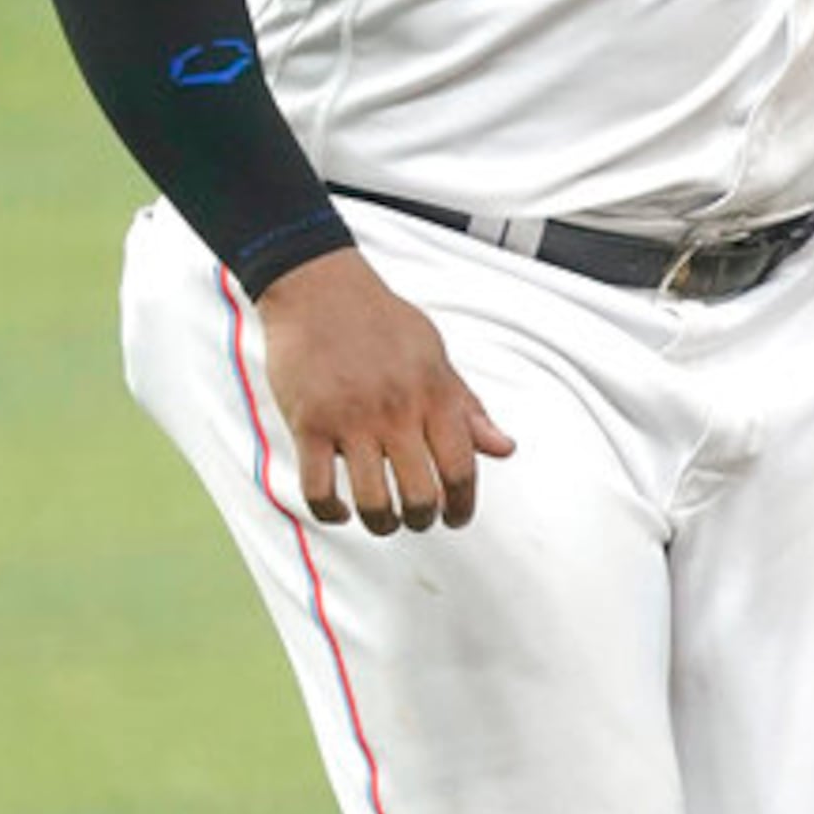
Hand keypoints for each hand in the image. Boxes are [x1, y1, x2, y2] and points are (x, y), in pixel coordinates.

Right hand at [255, 248, 514, 534]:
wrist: (321, 290)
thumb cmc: (383, 323)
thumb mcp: (436, 357)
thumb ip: (467, 407)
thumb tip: (504, 448)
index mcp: (434, 396)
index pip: (462, 468)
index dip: (464, 504)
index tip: (457, 517)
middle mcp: (397, 413)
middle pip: (421, 494)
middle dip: (422, 520)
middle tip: (418, 520)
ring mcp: (352, 421)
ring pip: (373, 501)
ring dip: (380, 524)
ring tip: (382, 521)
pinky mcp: (309, 425)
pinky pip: (318, 487)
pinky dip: (330, 512)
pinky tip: (340, 509)